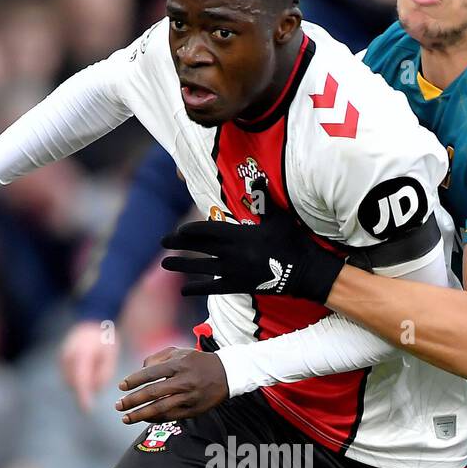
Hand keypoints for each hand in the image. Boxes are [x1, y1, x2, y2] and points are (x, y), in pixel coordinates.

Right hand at [60, 320, 117, 411]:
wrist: (93, 323)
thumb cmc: (105, 341)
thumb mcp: (110, 357)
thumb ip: (104, 374)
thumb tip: (94, 389)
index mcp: (83, 354)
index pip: (81, 380)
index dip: (83, 396)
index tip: (87, 410)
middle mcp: (69, 355)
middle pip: (74, 382)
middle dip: (85, 388)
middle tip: (98, 376)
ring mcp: (62, 356)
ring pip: (69, 379)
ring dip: (80, 382)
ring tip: (94, 366)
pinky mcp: (60, 358)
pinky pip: (68, 375)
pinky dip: (76, 377)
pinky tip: (87, 366)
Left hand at [115, 347, 227, 424]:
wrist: (226, 374)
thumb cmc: (197, 362)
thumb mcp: (179, 351)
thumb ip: (157, 357)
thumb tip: (140, 370)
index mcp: (178, 364)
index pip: (151, 373)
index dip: (134, 380)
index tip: (121, 387)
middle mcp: (183, 381)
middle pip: (153, 393)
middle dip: (133, 401)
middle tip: (118, 406)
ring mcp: (189, 397)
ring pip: (161, 408)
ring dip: (140, 415)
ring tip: (126, 418)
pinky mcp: (194, 409)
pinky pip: (171, 416)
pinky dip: (156, 419)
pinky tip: (144, 419)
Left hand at [160, 191, 344, 303]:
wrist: (303, 271)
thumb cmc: (291, 241)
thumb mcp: (278, 218)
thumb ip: (264, 199)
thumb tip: (258, 177)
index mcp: (239, 234)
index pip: (207, 230)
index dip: (191, 231)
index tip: (179, 231)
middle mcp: (232, 252)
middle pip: (200, 247)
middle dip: (180, 244)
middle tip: (163, 241)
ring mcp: (233, 271)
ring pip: (202, 267)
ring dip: (182, 265)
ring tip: (166, 263)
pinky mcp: (238, 286)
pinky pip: (212, 288)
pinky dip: (197, 288)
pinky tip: (183, 290)